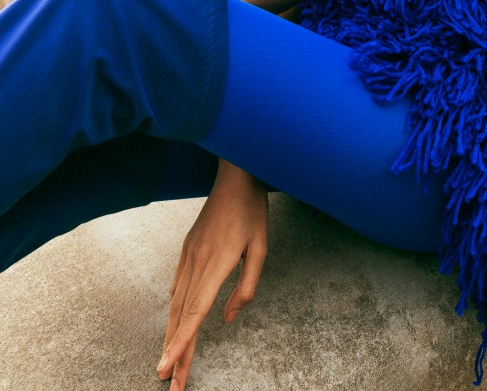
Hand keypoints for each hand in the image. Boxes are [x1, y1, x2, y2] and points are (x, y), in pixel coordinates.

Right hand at [157, 160, 267, 390]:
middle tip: (170, 384)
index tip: (169, 369)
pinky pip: (177, 285)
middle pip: (181, 315)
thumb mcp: (260, 247)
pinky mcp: (186, 249)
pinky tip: (173, 323)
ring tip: (168, 361)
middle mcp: (196, 262)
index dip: (181, 343)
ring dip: (171, 334)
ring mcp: (188, 255)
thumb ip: (247, 286)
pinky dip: (174, 309)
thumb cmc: (252, 210)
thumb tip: (227, 319)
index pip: (195, 313)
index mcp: (216, 263)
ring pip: (175, 303)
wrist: (235, 174)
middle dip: (174, 351)